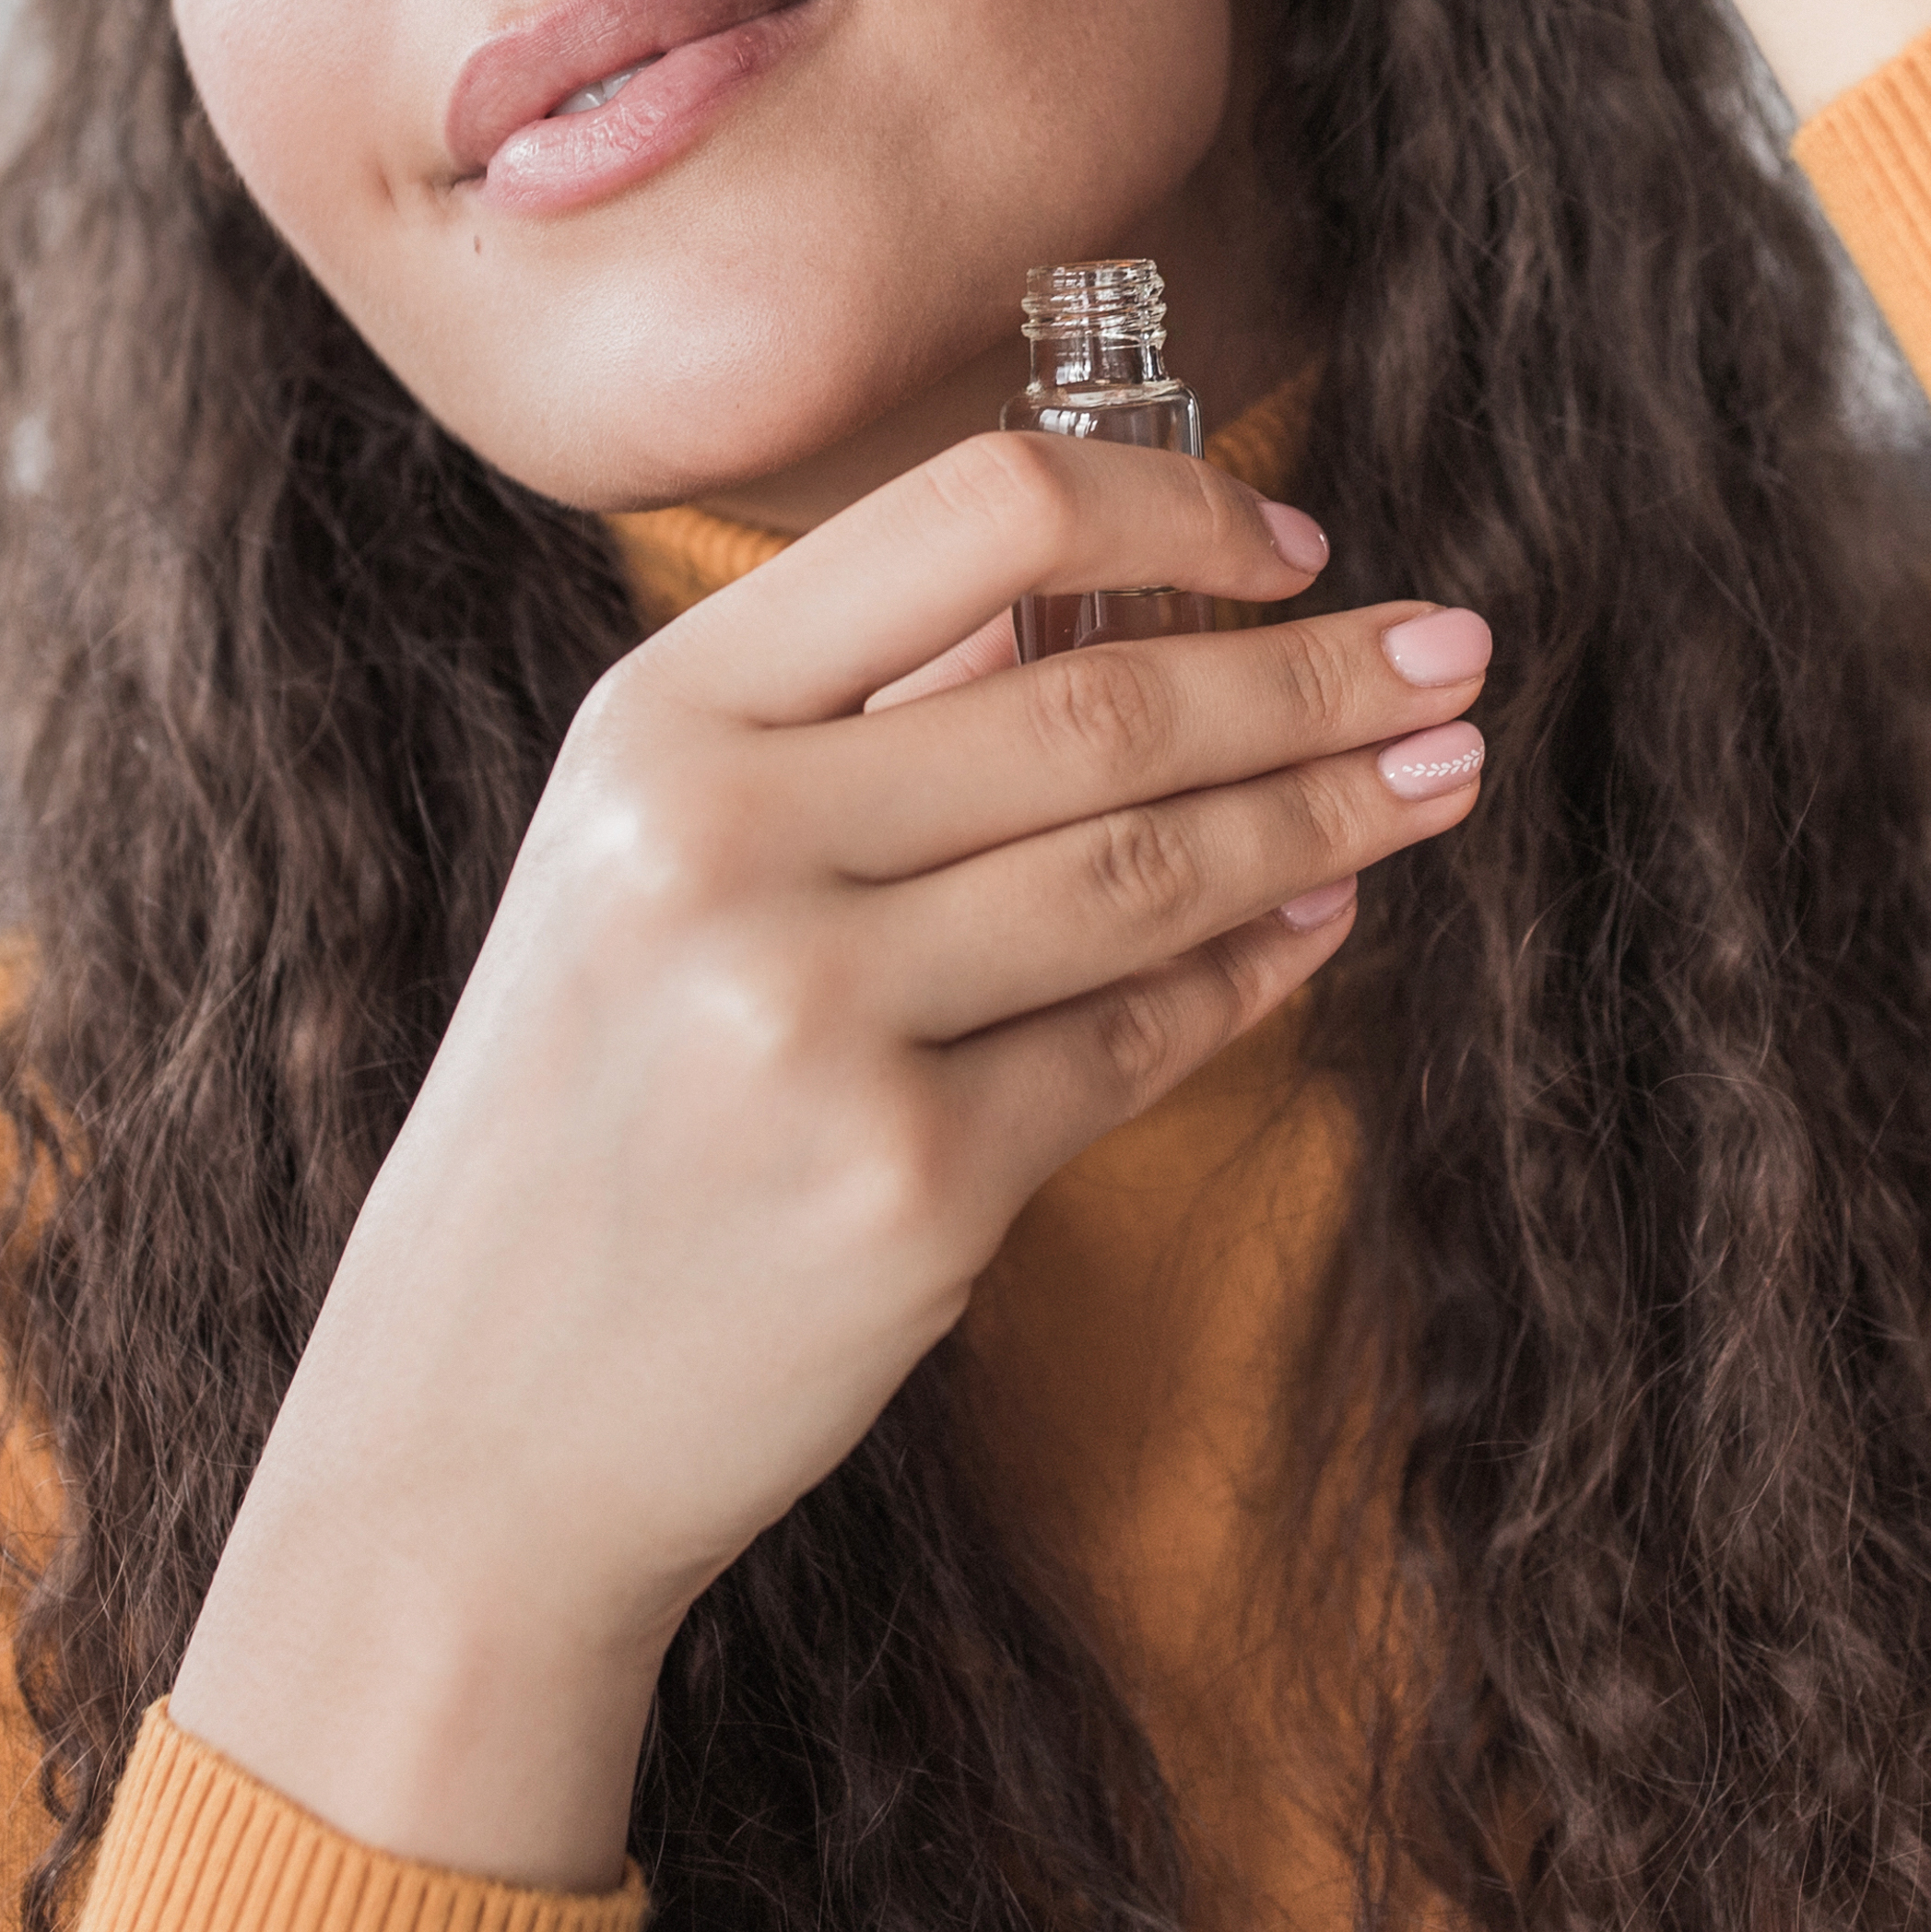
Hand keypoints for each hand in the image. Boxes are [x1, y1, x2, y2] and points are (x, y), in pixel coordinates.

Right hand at [169, 430, 1493, 1886]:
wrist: (474, 1426)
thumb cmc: (593, 1113)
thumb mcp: (646, 858)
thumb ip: (852, 720)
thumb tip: (1111, 586)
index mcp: (657, 723)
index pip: (972, 515)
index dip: (1170, 506)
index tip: (1291, 540)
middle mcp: (720, 848)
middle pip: (1101, 700)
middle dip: (1315, 674)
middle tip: (1456, 652)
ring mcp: (811, 1022)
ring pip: (1148, 870)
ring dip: (1325, 813)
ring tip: (1438, 775)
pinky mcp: (908, 1187)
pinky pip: (1136, 1042)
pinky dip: (1250, 975)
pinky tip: (1321, 925)